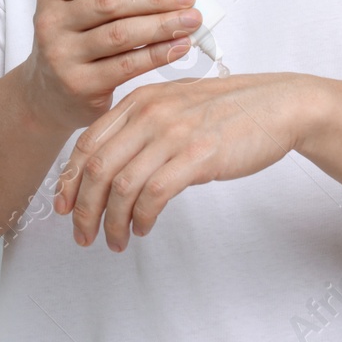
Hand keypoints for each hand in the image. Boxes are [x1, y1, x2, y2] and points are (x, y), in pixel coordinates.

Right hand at [16, 0, 203, 134]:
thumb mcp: (75, 13)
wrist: (47, 96)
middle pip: (108, 3)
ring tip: (191, 20)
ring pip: (121, 34)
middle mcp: (52, 23)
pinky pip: (128, 65)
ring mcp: (63, 56)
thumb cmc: (74, 43)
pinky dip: (159, 53)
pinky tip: (180, 45)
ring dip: (163, 25)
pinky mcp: (81, 85)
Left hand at [53, 73, 312, 250]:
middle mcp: (149, 114)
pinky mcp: (197, 156)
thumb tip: (112, 162)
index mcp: (139, 100)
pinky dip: (141, 218)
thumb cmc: (228, 109)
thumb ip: (142, 125)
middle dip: (84, 209)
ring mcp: (173, 134)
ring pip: (121, 185)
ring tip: (114, 240)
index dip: (70, 179)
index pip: (88, 142)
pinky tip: (142, 228)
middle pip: (97, 168)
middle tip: (82, 235)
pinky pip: (153, 195)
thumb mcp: (175, 104)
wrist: (277, 105)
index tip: (64, 206)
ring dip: (112, 221)